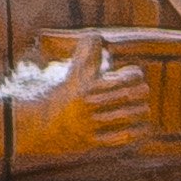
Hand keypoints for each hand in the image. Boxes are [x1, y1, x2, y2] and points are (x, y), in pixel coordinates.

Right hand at [1, 40, 180, 174]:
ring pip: (129, 117)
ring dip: (141, 112)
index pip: (123, 77)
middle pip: (130, 96)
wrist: (38, 126)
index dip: (134, 74)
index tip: (132, 74)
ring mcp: (90, 126)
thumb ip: (86, 51)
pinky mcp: (91, 144)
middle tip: (140, 92)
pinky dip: (137, 132)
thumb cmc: (63, 95)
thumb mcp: (74, 72)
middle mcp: (88, 105)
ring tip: (142, 109)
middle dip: (140, 92)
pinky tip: (142, 127)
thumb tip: (97, 36)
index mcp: (86, 85)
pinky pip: (123, 139)